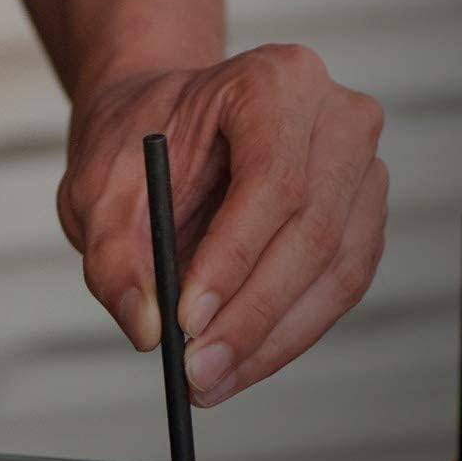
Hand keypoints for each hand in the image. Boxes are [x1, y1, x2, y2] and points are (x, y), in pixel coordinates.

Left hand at [57, 44, 387, 405]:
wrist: (162, 121)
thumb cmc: (136, 140)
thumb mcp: (97, 185)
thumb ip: (112, 253)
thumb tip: (145, 325)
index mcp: (274, 79)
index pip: (272, 178)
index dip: (235, 257)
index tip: (188, 320)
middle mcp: (336, 115)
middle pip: (314, 229)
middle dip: (252, 314)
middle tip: (197, 372)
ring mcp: (362, 165)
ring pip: (336, 269)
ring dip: (273, 338)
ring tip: (209, 381)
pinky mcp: (364, 213)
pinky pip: (341, 285)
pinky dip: (289, 332)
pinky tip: (241, 362)